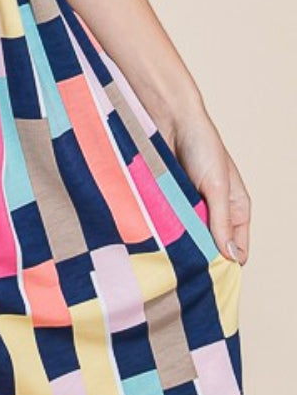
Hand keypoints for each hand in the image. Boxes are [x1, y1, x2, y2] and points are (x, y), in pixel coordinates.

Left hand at [163, 102, 251, 264]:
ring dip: (181, 244)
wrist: (170, 117)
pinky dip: (165, 230)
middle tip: (186, 268)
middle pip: (210, 248)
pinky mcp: (169, 200)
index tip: (210, 277)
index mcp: (236, 208)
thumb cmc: (202, 144)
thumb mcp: (217, 186)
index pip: (237, 249)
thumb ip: (222, 220)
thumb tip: (230, 257)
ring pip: (188, 238)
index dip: (226, 264)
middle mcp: (214, 210)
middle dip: (201, 257)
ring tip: (170, 252)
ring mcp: (190, 207)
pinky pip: (169, 224)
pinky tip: (157, 237)